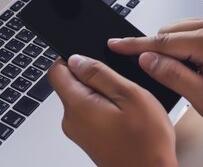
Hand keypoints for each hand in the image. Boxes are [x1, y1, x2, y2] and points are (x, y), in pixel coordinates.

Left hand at [48, 55, 177, 166]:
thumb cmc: (146, 143)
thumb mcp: (129, 95)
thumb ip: (99, 73)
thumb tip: (76, 59)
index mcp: (77, 105)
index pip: (56, 71)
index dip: (73, 59)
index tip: (93, 61)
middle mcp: (71, 120)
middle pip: (70, 84)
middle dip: (92, 79)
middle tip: (119, 87)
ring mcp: (78, 132)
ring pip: (82, 99)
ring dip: (101, 95)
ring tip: (125, 105)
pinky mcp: (88, 139)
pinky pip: (89, 114)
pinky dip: (104, 109)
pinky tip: (123, 117)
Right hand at [109, 17, 202, 134]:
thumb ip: (172, 75)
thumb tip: (147, 59)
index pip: (161, 41)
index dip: (134, 45)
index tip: (115, 44)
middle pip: (168, 34)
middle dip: (161, 54)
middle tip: (175, 79)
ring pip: (177, 31)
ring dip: (175, 51)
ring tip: (194, 76)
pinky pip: (190, 31)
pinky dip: (185, 47)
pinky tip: (198, 66)